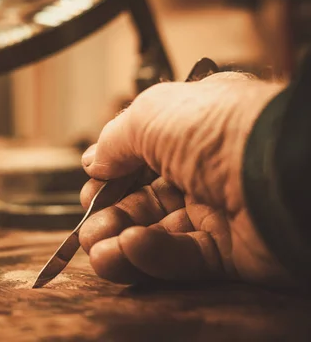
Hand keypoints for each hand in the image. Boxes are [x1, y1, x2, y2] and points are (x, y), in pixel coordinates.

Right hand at [78, 73, 294, 285]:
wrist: (285, 173)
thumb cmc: (222, 130)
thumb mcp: (150, 116)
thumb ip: (114, 140)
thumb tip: (92, 162)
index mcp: (190, 129)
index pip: (140, 157)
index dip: (111, 175)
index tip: (91, 186)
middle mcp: (204, 169)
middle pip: (143, 200)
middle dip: (109, 215)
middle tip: (88, 228)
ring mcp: (218, 212)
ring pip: (157, 234)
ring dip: (120, 242)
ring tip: (99, 249)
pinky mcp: (230, 252)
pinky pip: (183, 258)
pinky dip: (151, 256)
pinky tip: (129, 249)